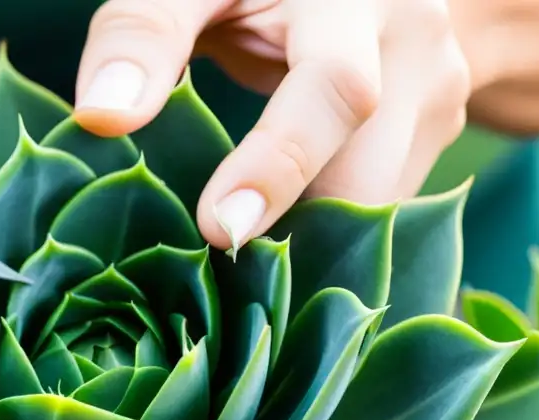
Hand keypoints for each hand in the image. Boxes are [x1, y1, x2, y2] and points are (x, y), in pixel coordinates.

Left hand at [72, 0, 470, 251]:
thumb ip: (145, 30)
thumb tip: (100, 116)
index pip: (336, 88)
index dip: (278, 165)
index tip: (218, 228)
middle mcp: (413, 41)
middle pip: (370, 171)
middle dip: (293, 236)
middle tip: (217, 270)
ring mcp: (439, 90)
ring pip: (382, 205)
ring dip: (310, 247)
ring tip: (241, 262)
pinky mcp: (437, 130)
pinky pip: (384, 205)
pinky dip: (326, 234)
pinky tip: (278, 241)